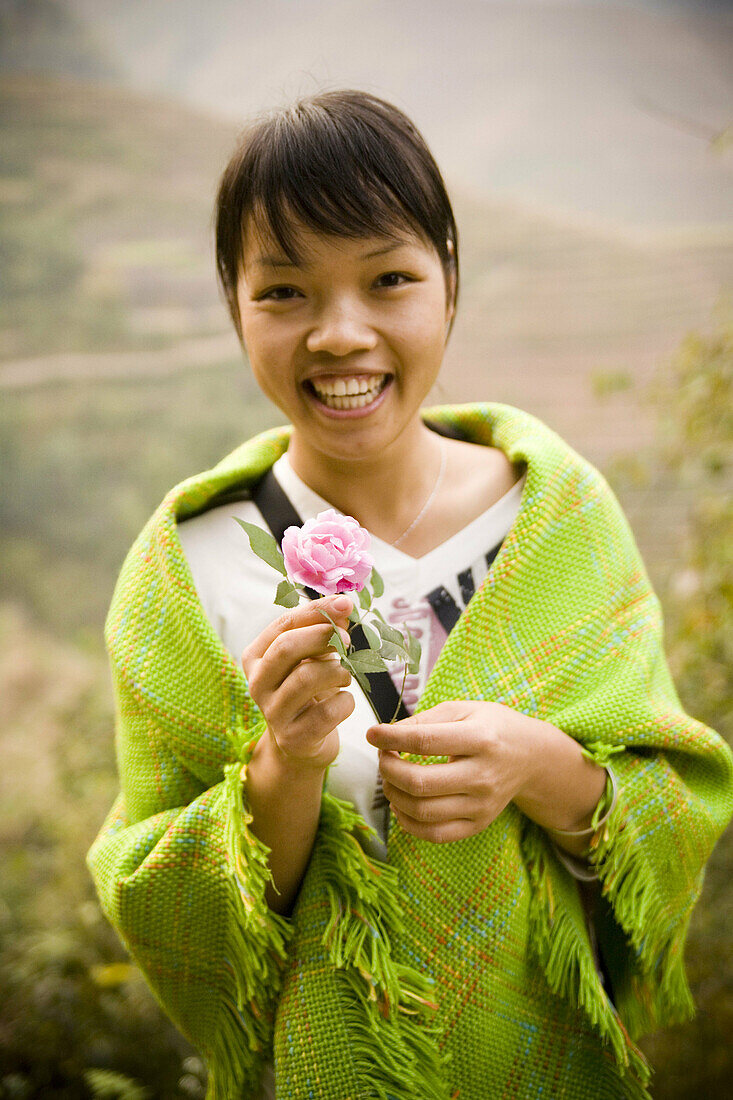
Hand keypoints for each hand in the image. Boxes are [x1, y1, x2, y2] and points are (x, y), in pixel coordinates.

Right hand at [241, 595, 353, 770]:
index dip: (316, 611)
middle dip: (323, 637)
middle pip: (287, 648)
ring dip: (338, 671)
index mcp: (256, 657)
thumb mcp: (309, 659)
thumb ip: (321, 632)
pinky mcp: (293, 738)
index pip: (283, 624)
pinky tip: (343, 701)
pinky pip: (327, 711)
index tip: (345, 604)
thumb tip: (342, 608)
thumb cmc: (307, 692)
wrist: (300, 744)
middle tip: (346, 640)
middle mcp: (257, 684)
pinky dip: (345, 702)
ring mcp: (272, 713)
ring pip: (307, 678)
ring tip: (345, 676)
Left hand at [366, 700, 528, 842]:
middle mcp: (483, 776)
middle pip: (420, 783)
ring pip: (422, 811)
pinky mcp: (479, 824)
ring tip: (391, 778)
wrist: (531, 756)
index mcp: (481, 739)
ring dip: (393, 794)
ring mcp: (482, 805)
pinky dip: (408, 821)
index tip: (373, 734)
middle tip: (383, 757)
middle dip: (388, 769)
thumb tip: (386, 735)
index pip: (425, 742)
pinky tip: (402, 802)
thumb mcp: (463, 709)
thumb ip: (425, 720)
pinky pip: (434, 834)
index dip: (392, 738)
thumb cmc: (491, 727)